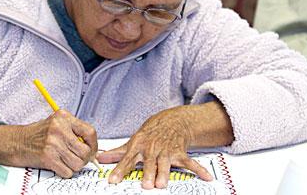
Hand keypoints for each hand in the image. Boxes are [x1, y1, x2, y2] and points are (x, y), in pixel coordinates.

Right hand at [20, 109, 97, 176]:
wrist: (17, 142)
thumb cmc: (38, 134)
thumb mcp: (57, 124)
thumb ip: (74, 131)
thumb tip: (92, 148)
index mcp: (64, 117)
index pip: (90, 132)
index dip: (94, 145)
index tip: (91, 150)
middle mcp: (59, 128)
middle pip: (85, 151)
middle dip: (84, 159)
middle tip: (78, 158)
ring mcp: (53, 143)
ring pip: (78, 163)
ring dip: (74, 166)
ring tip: (66, 161)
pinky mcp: (48, 157)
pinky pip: (67, 171)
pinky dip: (65, 172)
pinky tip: (58, 165)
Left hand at [97, 107, 213, 188]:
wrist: (171, 121)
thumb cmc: (149, 134)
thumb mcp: (132, 141)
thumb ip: (117, 153)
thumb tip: (99, 157)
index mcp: (138, 146)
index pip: (127, 160)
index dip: (119, 170)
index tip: (113, 180)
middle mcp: (152, 149)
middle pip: (148, 163)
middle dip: (147, 173)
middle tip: (145, 185)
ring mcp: (167, 151)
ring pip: (165, 163)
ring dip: (164, 173)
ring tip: (161, 185)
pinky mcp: (180, 153)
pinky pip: (190, 163)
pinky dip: (199, 170)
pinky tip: (206, 178)